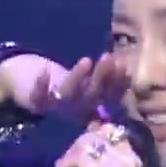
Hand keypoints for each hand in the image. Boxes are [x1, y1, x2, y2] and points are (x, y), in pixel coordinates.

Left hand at [0, 53, 126, 119]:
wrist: (39, 97)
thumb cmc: (73, 87)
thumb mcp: (91, 82)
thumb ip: (108, 77)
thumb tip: (126, 64)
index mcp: (93, 104)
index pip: (109, 96)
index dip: (118, 84)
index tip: (125, 67)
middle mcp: (78, 107)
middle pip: (92, 94)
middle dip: (102, 76)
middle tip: (110, 58)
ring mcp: (59, 105)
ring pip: (70, 94)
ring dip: (78, 78)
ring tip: (87, 60)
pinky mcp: (39, 102)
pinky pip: (39, 96)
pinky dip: (41, 85)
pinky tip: (44, 69)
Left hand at [54, 118, 144, 166]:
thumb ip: (101, 162)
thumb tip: (83, 143)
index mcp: (134, 158)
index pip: (111, 131)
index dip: (90, 136)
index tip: (77, 150)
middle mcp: (129, 158)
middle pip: (97, 134)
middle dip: (77, 145)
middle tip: (65, 164)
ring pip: (86, 143)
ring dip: (69, 155)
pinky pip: (79, 159)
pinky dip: (65, 165)